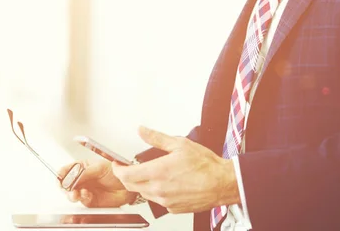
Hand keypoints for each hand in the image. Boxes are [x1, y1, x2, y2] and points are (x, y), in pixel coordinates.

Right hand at [58, 160, 137, 207]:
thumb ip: (85, 173)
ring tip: (76, 193)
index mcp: (82, 167)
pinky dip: (82, 198)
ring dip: (71, 194)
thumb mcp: (100, 167)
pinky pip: (82, 200)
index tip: (60, 176)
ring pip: (71, 194)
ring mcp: (85, 190)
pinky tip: (87, 194)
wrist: (128, 184)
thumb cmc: (117, 171)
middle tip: (67, 187)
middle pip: (66, 184)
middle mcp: (82, 179)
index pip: (67, 170)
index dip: (62, 173)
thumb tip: (72, 177)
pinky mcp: (90, 200)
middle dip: (64, 186)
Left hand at [111, 126, 239, 213]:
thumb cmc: (205, 165)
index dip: (118, 168)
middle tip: (130, 167)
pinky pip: (157, 201)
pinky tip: (166, 183)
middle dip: (126, 176)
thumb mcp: (180, 144)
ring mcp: (165, 201)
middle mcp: (158, 189)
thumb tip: (142, 131)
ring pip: (144, 194)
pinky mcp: (173, 208)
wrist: (222, 183)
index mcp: (157, 172)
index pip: (125, 174)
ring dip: (141, 184)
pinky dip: (156, 192)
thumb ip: (157, 138)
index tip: (118, 164)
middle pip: (131, 186)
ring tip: (151, 173)